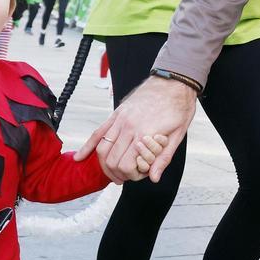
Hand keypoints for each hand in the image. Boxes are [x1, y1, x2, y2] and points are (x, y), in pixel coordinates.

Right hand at [76, 76, 196, 181]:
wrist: (174, 81)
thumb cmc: (179, 107)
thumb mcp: (178, 135)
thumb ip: (164, 158)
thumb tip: (153, 178)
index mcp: (145, 134)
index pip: (126, 165)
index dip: (131, 176)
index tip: (140, 175)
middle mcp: (128, 127)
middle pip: (111, 160)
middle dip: (118, 173)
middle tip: (128, 176)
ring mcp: (120, 119)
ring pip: (102, 148)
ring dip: (104, 165)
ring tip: (113, 173)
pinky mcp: (116, 113)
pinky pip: (98, 132)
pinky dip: (88, 146)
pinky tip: (80, 158)